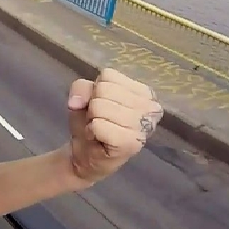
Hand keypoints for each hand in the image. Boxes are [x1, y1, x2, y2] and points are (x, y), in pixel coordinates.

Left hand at [66, 68, 162, 184]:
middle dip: (93, 105)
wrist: (86, 152)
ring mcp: (144, 127)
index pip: (108, 75)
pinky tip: (99, 138)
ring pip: (100, 106)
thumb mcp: (84, 96)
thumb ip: (81, 87)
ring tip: (100, 129)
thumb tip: (76, 102)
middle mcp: (151, 108)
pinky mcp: (132, 143)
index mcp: (144, 92)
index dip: (96, 90)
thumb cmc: (91, 120)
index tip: (102, 104)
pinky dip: (91, 131)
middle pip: (104, 89)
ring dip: (92, 119)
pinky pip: (98, 126)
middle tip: (100, 119)